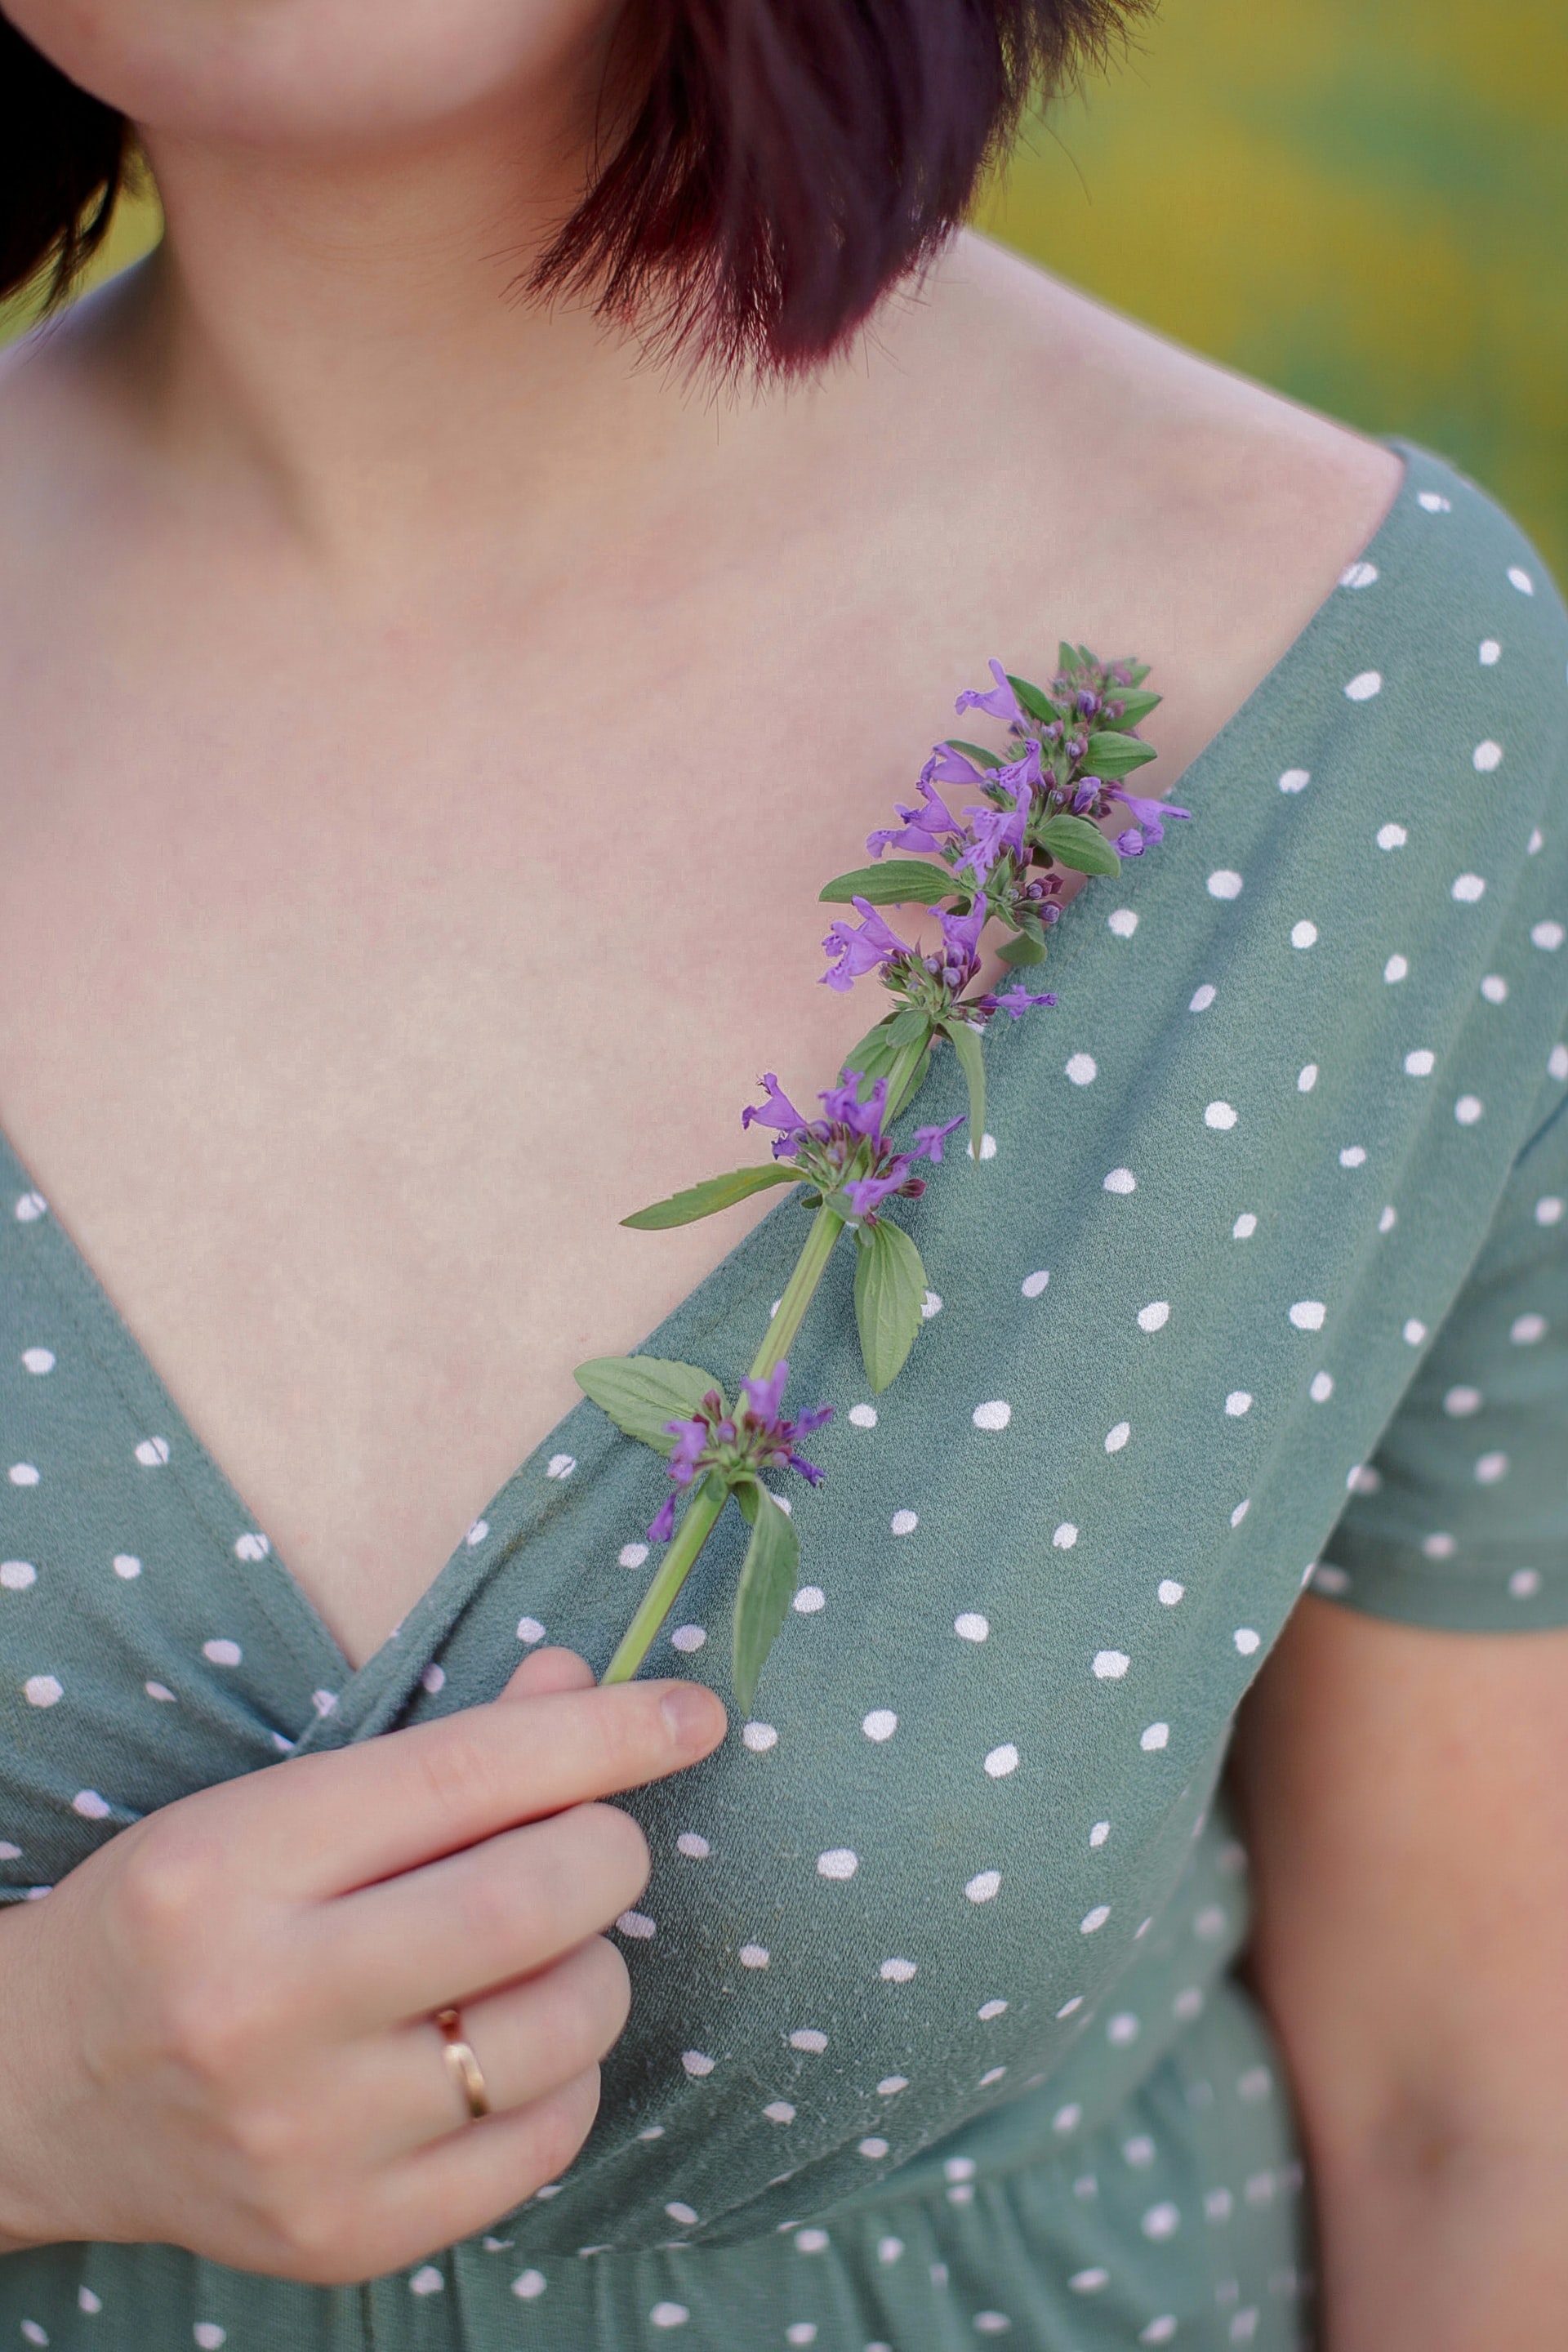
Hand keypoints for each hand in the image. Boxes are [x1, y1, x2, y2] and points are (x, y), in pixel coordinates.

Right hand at [0, 1649, 725, 2282]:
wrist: (42, 2092)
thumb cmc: (183, 1918)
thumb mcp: (274, 1804)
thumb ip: (441, 1752)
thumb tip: (588, 1688)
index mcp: (236, 1864)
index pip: (469, 1774)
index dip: (605, 1734)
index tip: (693, 1713)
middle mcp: (262, 2004)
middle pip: (531, 1903)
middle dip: (607, 1852)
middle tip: (596, 1844)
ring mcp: (303, 2138)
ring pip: (560, 2027)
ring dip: (595, 1966)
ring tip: (541, 1953)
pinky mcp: (344, 2235)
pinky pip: (544, 2142)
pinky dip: (567, 2076)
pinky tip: (512, 2045)